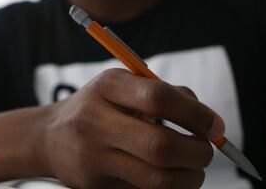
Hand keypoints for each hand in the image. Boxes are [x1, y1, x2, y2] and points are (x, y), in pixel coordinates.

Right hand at [36, 69, 222, 188]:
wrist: (49, 137)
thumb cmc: (100, 107)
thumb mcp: (123, 87)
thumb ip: (165, 93)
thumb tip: (209, 121)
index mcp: (107, 86)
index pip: (158, 97)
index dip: (195, 114)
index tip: (216, 126)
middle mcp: (95, 120)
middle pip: (159, 146)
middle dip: (197, 153)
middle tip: (207, 152)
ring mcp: (92, 157)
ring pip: (156, 180)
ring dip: (189, 178)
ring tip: (194, 170)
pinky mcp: (94, 185)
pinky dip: (168, 188)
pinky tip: (170, 178)